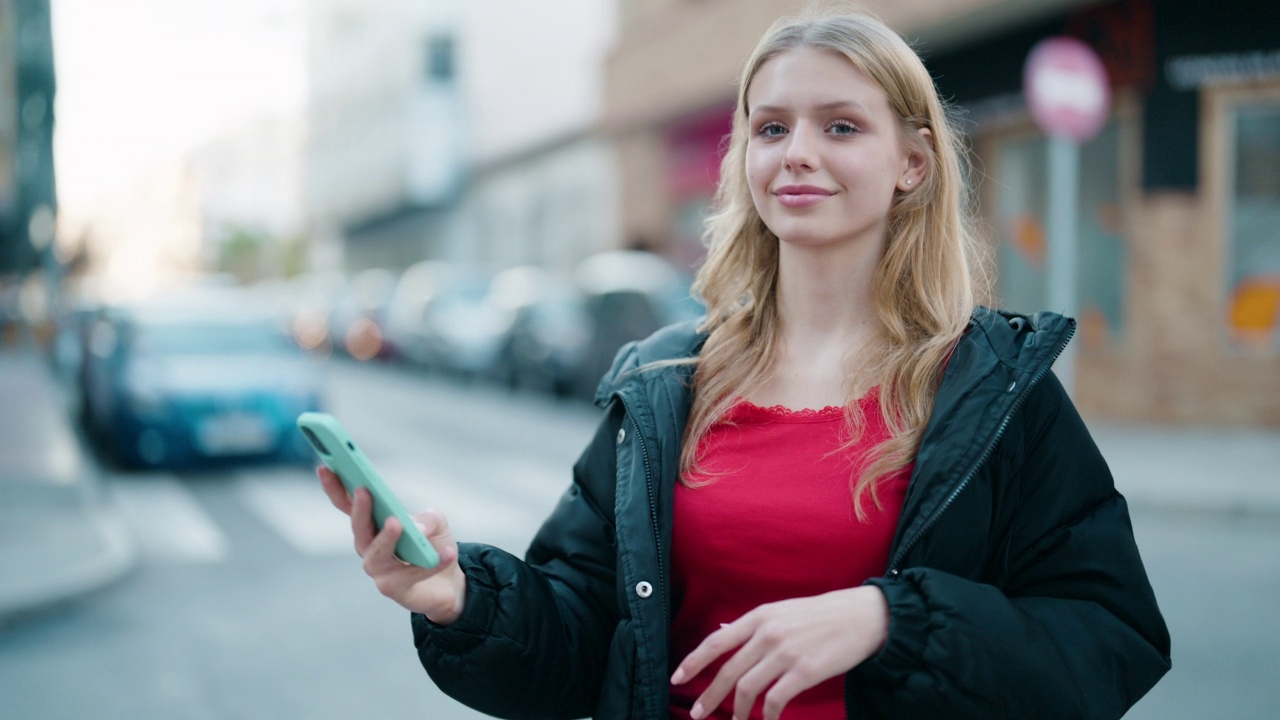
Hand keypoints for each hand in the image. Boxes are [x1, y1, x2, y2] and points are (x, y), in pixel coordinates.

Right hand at [317, 466, 466, 623]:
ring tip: (396, 523)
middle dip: (359, 510)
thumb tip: (415, 528)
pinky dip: (431, 563)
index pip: (347, 505)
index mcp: (372, 525)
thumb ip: (427, 518)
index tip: (325, 467)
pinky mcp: (394, 589)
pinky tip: (447, 552)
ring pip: (376, 554)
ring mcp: (378, 570)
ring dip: (386, 537)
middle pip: (359, 528)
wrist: (448, 582)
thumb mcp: (435, 522)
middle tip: (363, 491)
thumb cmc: (433, 545)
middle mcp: (368, 547)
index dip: (335, 487)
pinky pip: (411, 574)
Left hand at [670, 587, 888, 719]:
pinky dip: (767, 715)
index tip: (677, 678)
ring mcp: (785, 653)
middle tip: (698, 713)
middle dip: (709, 695)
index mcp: (760, 617)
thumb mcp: (781, 611)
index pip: (716, 641)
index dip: (694, 661)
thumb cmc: (821, 615)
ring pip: (747, 689)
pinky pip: (775, 701)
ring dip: (738, 711)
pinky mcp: (804, 672)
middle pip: (728, 671)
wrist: (862, 616)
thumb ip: (752, 625)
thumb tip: (722, 629)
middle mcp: (767, 633)